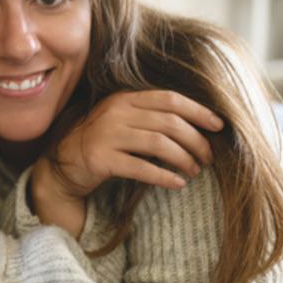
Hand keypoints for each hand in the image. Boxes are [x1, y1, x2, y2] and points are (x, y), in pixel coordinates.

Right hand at [30, 91, 223, 235]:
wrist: (63, 162)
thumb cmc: (103, 142)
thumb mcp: (123, 120)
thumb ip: (150, 116)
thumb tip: (197, 125)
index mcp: (124, 99)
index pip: (169, 99)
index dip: (198, 111)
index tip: (218, 126)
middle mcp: (115, 113)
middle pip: (168, 123)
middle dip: (195, 140)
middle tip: (208, 157)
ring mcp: (106, 136)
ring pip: (158, 144)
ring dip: (183, 159)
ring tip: (194, 171)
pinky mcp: (100, 159)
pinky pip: (141, 168)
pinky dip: (164, 176)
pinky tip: (177, 183)